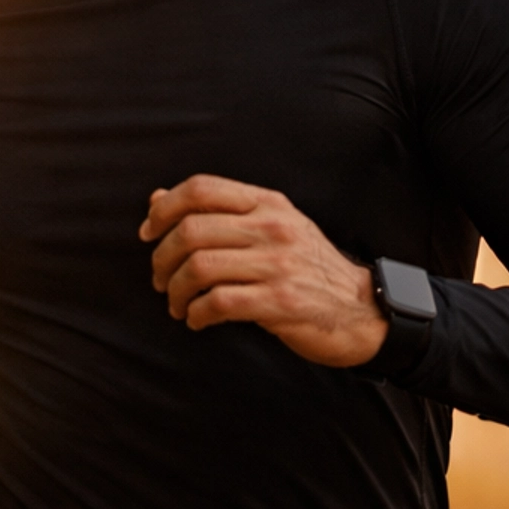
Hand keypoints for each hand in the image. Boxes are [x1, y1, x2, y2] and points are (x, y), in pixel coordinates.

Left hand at [140, 174, 388, 367]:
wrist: (360, 309)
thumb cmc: (307, 269)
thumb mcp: (269, 228)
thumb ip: (217, 213)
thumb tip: (157, 199)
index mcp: (267, 203)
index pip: (202, 188)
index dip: (164, 209)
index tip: (148, 234)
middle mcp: (273, 227)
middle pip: (192, 230)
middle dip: (162, 259)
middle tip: (160, 280)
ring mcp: (278, 264)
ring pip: (200, 268)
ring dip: (176, 291)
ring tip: (177, 305)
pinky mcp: (281, 302)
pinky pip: (218, 303)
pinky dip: (196, 314)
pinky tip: (197, 320)